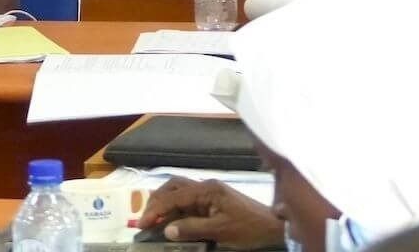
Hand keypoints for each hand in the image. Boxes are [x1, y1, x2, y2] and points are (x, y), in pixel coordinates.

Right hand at [138, 178, 284, 249]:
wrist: (275, 227)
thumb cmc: (249, 228)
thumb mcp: (221, 231)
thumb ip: (193, 228)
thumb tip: (167, 229)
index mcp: (207, 190)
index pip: (174, 196)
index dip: (156, 209)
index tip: (143, 223)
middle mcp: (206, 186)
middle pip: (173, 186)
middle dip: (157, 201)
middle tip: (146, 219)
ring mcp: (210, 192)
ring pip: (180, 191)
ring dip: (165, 203)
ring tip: (154, 218)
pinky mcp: (214, 201)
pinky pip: (189, 201)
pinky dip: (176, 208)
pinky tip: (172, 219)